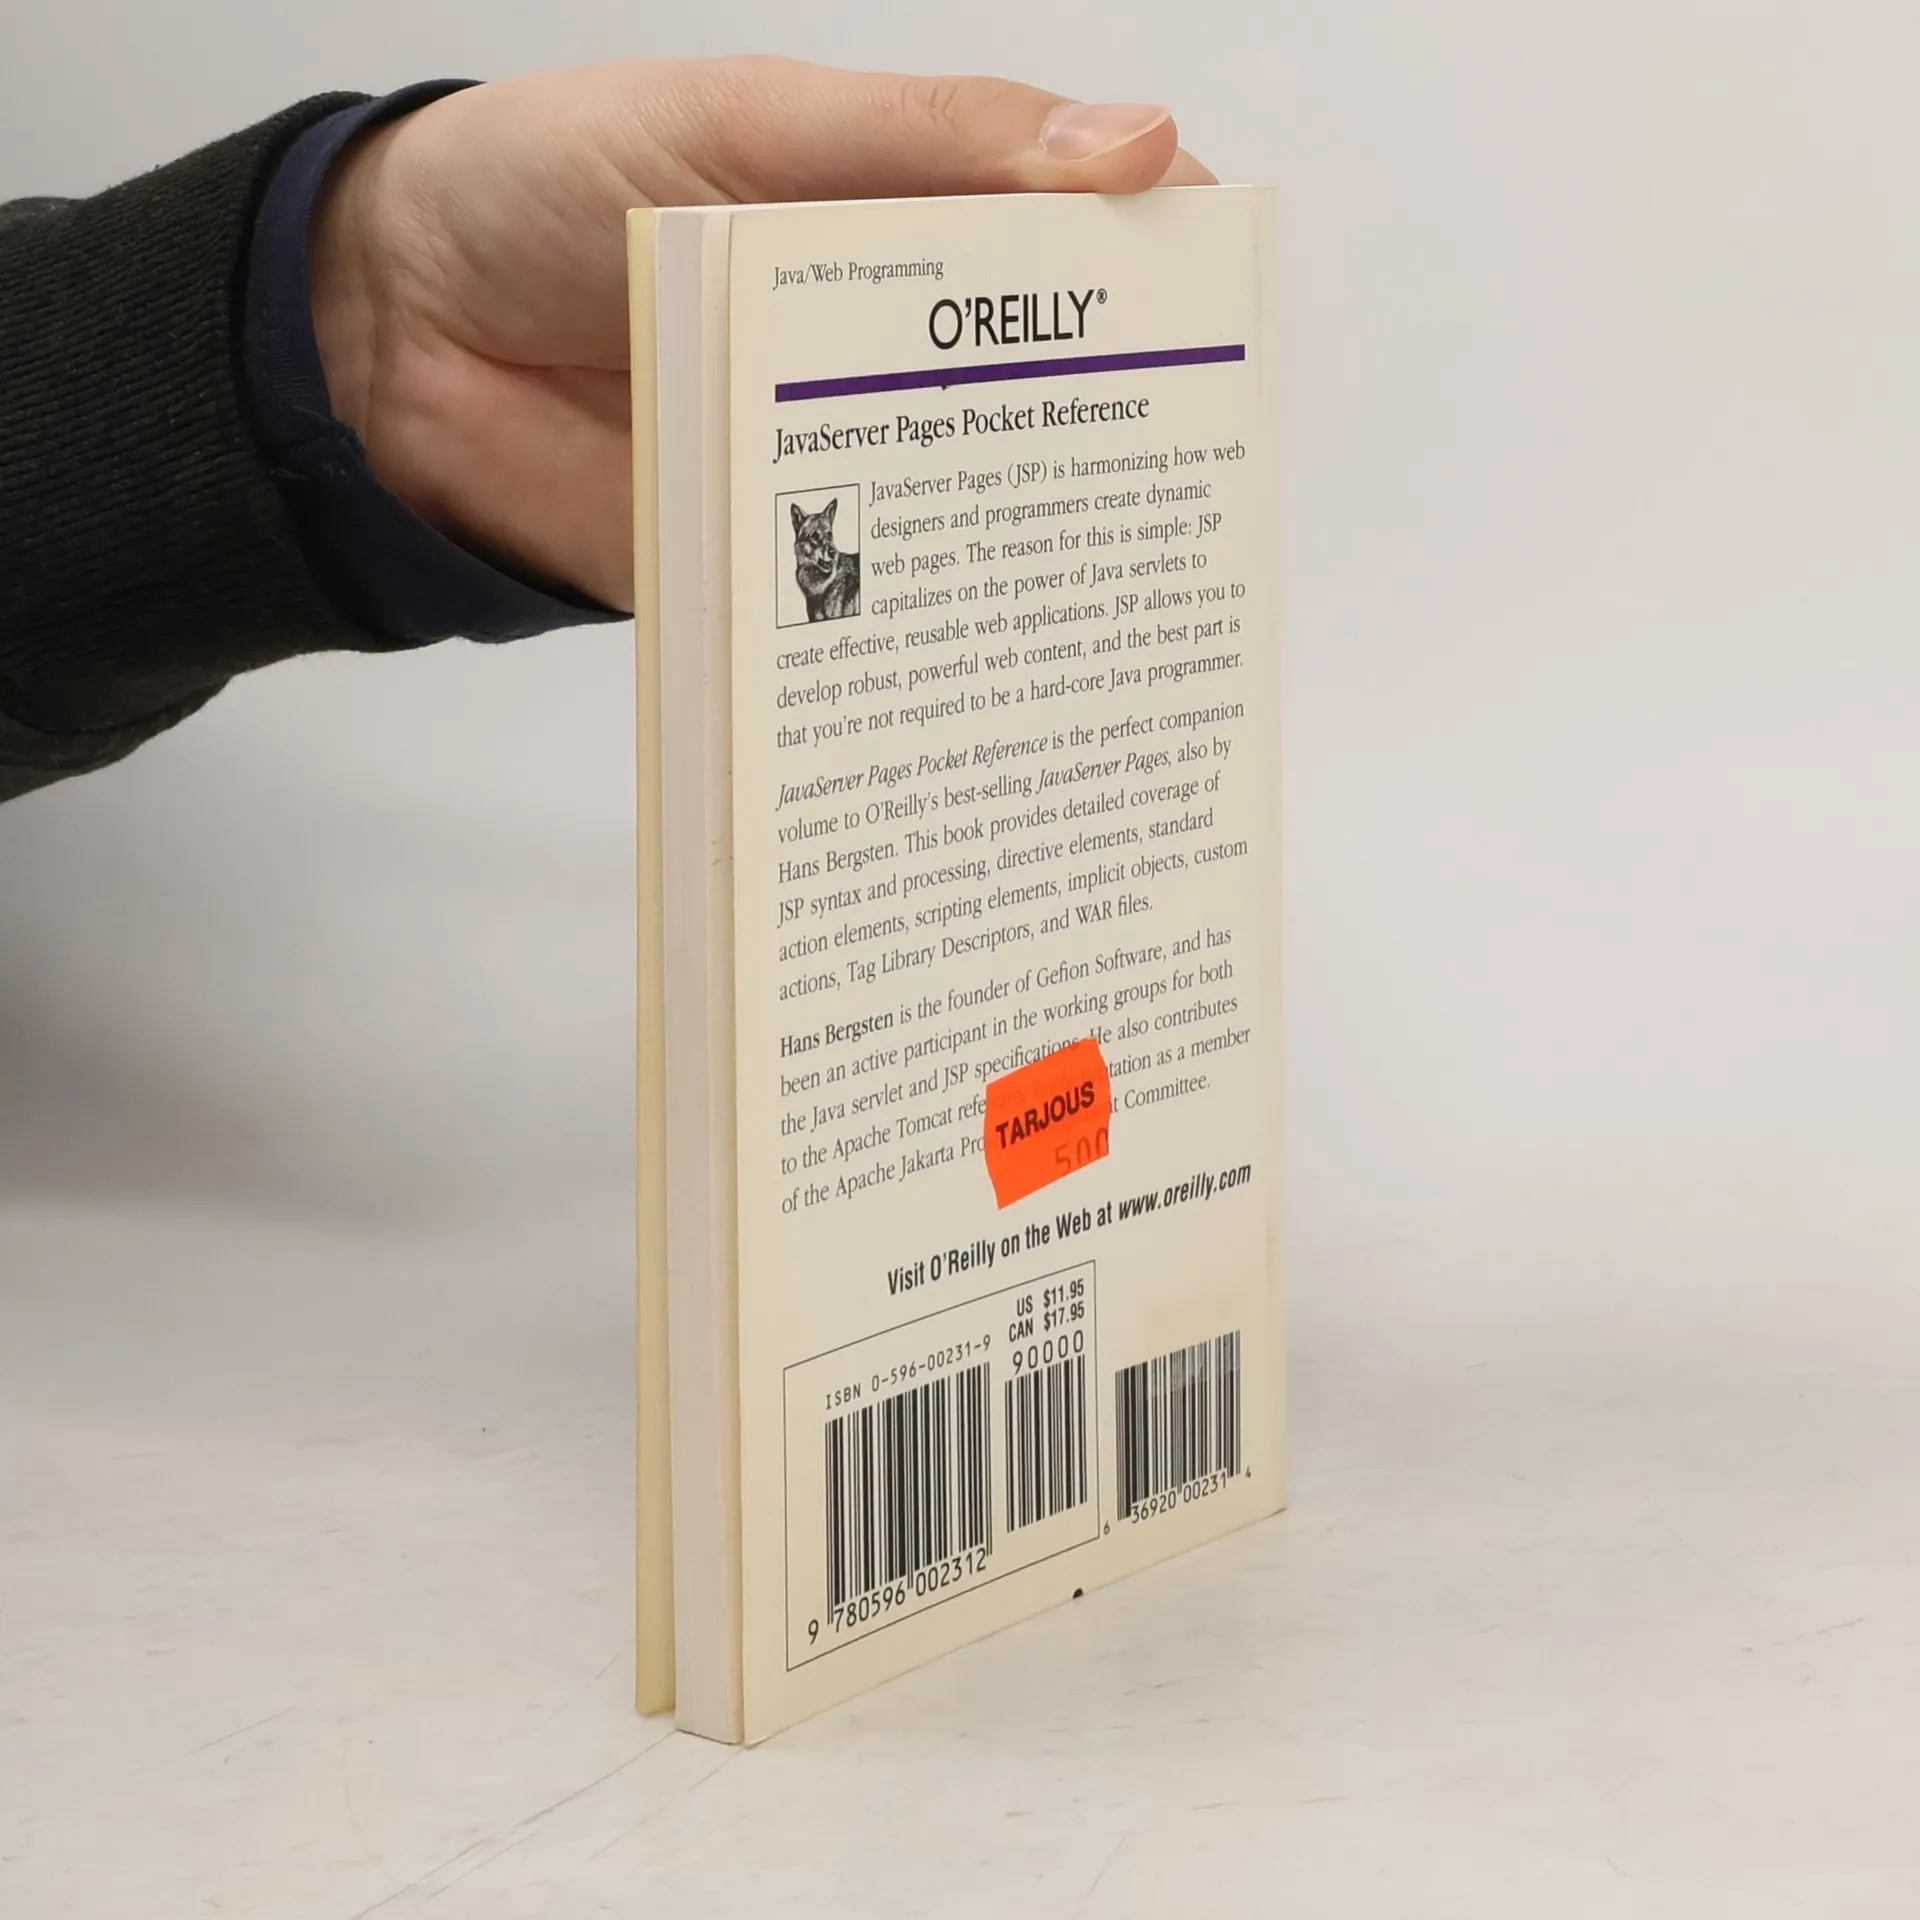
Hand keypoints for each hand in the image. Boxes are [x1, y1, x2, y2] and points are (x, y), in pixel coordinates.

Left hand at [308, 58, 1213, 611]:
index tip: (1230, 315)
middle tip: (1191, 494)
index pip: (1060, 254)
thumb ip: (923, 145)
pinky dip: (914, 636)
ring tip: (1111, 599)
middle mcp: (879, 361)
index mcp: (893, 231)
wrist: (386, 333)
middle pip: (1030, 409)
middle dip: (1113, 450)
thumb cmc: (549, 184)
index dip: (1153, 280)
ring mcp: (828, 470)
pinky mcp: (772, 569)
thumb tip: (1136, 143)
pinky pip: (861, 608)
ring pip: (958, 521)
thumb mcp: (745, 128)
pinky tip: (974, 656)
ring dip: (1027, 560)